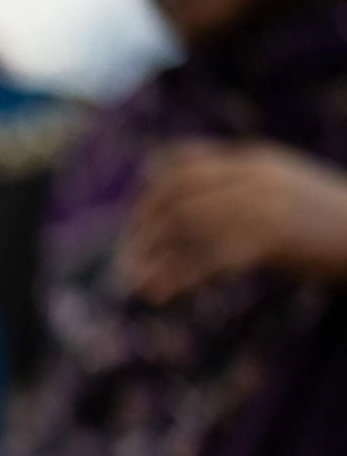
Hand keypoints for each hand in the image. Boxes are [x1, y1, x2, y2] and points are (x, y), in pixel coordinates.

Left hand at [117, 139, 346, 303]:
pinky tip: (161, 294)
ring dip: (154, 257)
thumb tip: (188, 209)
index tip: (136, 221)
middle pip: (175, 195)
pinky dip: (179, 278)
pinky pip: (210, 259)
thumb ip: (239, 187)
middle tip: (128, 259)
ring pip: (186, 227)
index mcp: (253, 161)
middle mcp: (252, 178)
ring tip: (135, 283)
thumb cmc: (327, 219)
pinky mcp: (272, 240)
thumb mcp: (282, 188)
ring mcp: (262, 206)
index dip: (149, 191)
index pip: (181, 162)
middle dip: (144, 227)